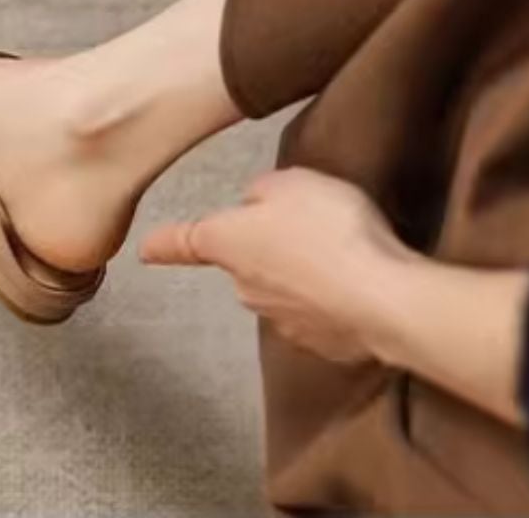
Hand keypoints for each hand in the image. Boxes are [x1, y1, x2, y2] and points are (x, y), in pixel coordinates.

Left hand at [140, 167, 416, 364]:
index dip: (163, 244)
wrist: (384, 299)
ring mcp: (280, 321)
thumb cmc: (328, 230)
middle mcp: (243, 288)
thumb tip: (258, 207)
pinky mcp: (320, 345)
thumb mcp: (293, 183)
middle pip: (243, 261)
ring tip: (340, 253)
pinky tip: (357, 284)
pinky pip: (317, 313)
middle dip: (264, 247)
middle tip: (306, 225)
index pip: (181, 243)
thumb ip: (265, 192)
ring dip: (301, 274)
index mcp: (225, 243)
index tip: (145, 250)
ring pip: (280, 287)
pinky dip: (330, 300)